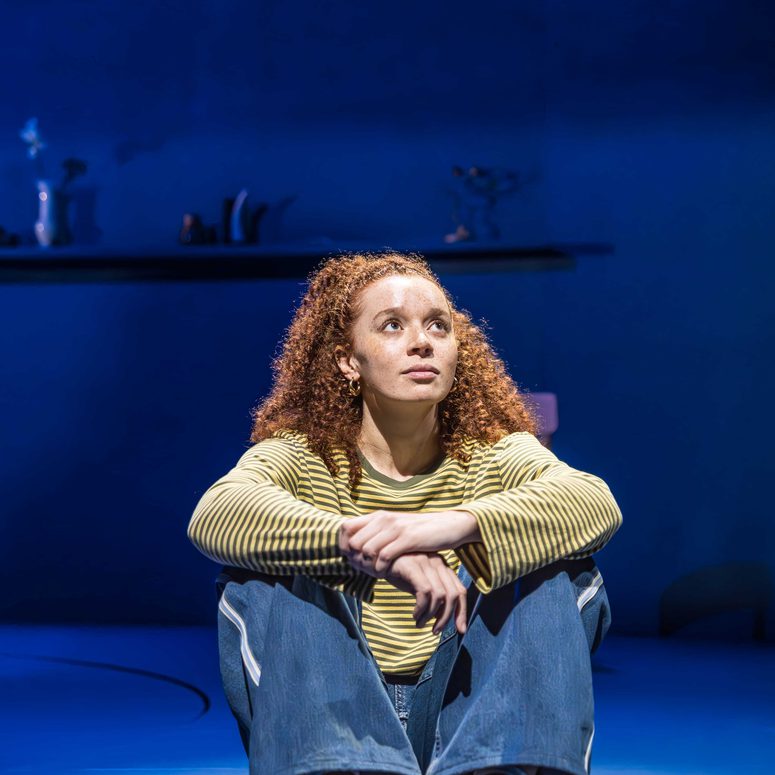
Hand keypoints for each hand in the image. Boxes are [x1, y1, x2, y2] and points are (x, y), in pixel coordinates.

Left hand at [340, 509, 480, 573]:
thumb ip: (377, 532)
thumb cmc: (419, 531)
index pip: (345, 528)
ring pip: (366, 551)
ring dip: (367, 567)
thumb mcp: (395, 527)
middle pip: (352, 543)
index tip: (350, 559)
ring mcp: (395, 528)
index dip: (343, 545)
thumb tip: (355, 544)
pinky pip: (384, 557)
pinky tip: (385, 575)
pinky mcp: (407, 539)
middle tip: (363, 572)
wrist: (448, 525)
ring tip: (374, 575)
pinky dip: (380, 569)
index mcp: (378, 516)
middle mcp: (383, 519)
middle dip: (355, 560)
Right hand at [383, 552, 467, 634]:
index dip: (462, 612)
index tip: (460, 629)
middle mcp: (437, 561)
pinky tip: (414, 615)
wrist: (374, 558)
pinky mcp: (413, 565)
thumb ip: (432, 595)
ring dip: (430, 615)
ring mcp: (425, 562)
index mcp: (442, 566)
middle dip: (446, 617)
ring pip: (439, 596)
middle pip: (453, 594)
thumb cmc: (397, 573)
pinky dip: (421, 608)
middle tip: (435, 631)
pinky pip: (424, 592)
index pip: (460, 590)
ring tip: (420, 623)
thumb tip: (442, 617)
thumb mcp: (418, 583)